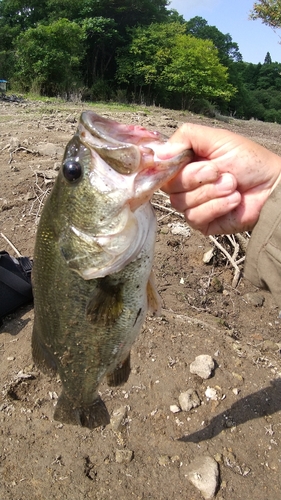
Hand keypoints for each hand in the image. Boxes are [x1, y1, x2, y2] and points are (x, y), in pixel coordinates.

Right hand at [159, 123, 280, 234]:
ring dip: (211, 192)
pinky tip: (233, 200)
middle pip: (169, 186)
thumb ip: (186, 137)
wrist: (271, 185)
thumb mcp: (217, 138)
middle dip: (197, 177)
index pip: (160, 167)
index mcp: (185, 163)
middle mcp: (185, 185)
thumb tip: (159, 153)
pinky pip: (195, 217)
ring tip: (232, 185)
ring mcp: (192, 205)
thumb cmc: (248, 160)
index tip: (187, 160)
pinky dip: (217, 206)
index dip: (170, 166)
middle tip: (219, 171)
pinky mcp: (202, 223)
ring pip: (181, 202)